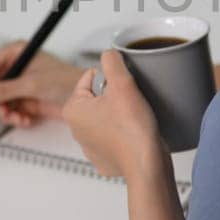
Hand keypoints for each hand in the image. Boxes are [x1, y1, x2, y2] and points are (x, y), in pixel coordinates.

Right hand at [0, 41, 82, 126]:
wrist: (86, 97)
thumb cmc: (64, 80)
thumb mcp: (31, 84)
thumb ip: (4, 89)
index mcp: (16, 53)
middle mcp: (16, 68)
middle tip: (4, 112)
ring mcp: (20, 86)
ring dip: (6, 113)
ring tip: (18, 119)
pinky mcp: (26, 101)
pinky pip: (10, 111)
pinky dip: (15, 118)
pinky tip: (26, 121)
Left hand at [62, 50, 166, 180]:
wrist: (147, 165)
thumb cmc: (132, 130)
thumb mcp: (123, 83)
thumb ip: (112, 61)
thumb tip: (109, 54)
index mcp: (73, 110)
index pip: (90, 78)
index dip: (111, 79)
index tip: (123, 89)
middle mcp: (76, 130)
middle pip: (98, 98)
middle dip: (115, 97)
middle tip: (130, 103)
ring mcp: (90, 147)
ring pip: (107, 117)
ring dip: (120, 114)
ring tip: (134, 119)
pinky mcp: (105, 159)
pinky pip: (114, 137)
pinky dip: (124, 133)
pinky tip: (134, 134)